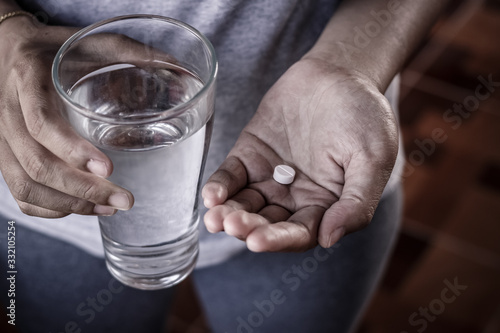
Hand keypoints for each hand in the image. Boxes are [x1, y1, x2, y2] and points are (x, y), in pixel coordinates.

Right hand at [0, 17, 139, 217]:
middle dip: (83, 189)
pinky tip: (82, 208)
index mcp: (28, 80)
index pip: (42, 123)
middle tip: (125, 200)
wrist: (8, 52)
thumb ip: (127, 51)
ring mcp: (2, 139)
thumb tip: (177, 67)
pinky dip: (49, 209)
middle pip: (37, 164)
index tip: (109, 168)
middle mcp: (7, 113)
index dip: (72, 150)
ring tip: (110, 209)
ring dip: (70, 204)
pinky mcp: (4, 155)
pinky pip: (18, 193)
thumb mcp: (87, 41)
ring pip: (26, 185)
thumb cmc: (54, 48)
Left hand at [202, 57, 397, 251]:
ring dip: (229, 213)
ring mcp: (270, 176)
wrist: (338, 72)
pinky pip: (232, 176)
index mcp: (325, 205)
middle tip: (232, 225)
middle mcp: (294, 197)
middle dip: (248, 227)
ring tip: (214, 217)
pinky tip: (211, 195)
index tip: (258, 241)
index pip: (299, 233)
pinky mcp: (250, 155)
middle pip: (267, 222)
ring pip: (246, 203)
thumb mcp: (372, 159)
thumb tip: (329, 239)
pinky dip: (220, 186)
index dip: (279, 239)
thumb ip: (357, 201)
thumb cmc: (364, 116)